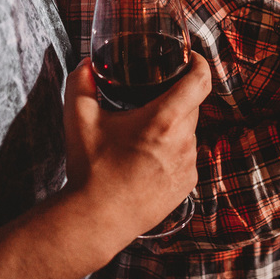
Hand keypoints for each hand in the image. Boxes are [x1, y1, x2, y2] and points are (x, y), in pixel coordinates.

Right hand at [63, 53, 210, 244]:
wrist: (95, 220)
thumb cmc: (90, 169)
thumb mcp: (79, 119)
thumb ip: (81, 83)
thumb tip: (87, 64)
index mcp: (164, 120)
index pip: (200, 80)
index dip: (198, 62)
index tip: (188, 58)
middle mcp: (183, 141)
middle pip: (192, 105)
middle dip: (175, 97)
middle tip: (151, 99)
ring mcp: (188, 165)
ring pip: (188, 132)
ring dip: (172, 128)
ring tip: (143, 135)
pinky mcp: (187, 185)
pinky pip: (186, 157)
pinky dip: (172, 152)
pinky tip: (147, 160)